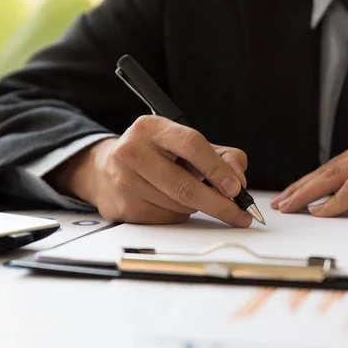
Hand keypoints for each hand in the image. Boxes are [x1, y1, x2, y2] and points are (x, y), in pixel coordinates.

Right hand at [46, 115, 252, 226]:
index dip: (217, 169)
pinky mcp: (123, 207)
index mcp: (152, 128)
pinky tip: (172, 202)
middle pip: (185, 185)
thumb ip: (222, 156)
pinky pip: (166, 219)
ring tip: (192, 195)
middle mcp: (133, 151)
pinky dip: (180, 215)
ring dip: (197, 207)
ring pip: (179, 206)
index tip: (236, 188)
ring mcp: (124, 180)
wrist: (107, 170)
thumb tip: (238, 181)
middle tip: (239, 214)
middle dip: (219, 204)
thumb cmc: (157, 155)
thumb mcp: (187, 145)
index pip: (192, 144)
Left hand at [271, 127, 347, 216]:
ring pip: (334, 175)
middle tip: (281, 201)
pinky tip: (320, 212)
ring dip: (307, 193)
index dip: (313, 179)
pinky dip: (333, 201)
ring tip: (289, 206)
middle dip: (301, 186)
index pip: (337, 163)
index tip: (296, 191)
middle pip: (329, 168)